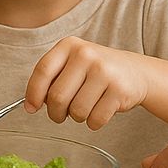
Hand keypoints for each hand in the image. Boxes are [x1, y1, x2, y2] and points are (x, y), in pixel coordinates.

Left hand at [25, 36, 148, 130]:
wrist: (136, 72)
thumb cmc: (97, 71)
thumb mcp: (73, 64)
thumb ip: (52, 79)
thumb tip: (31, 105)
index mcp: (69, 45)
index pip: (43, 71)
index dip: (33, 93)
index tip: (31, 108)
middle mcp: (86, 54)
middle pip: (57, 96)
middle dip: (56, 113)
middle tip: (61, 114)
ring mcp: (104, 71)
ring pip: (76, 111)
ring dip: (77, 117)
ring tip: (85, 107)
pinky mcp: (119, 89)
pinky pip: (96, 119)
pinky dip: (94, 122)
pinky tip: (100, 110)